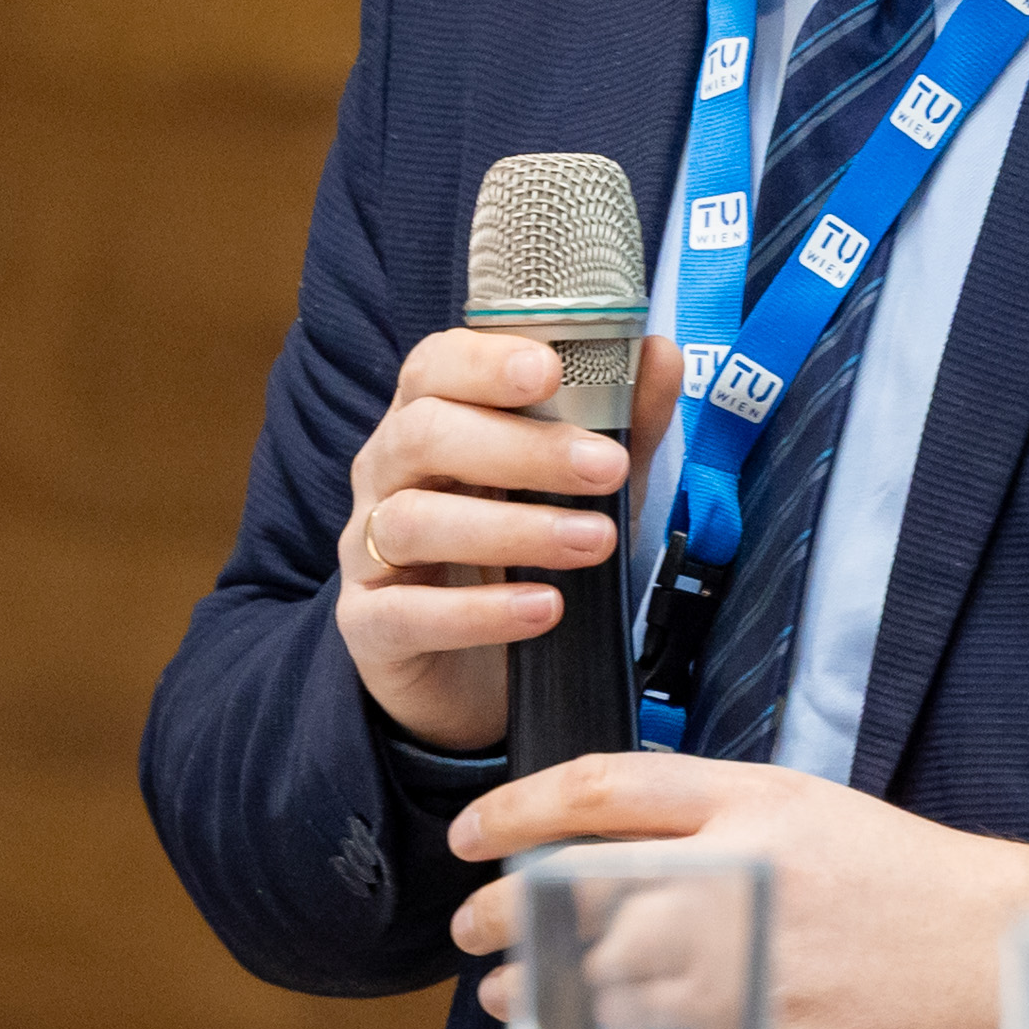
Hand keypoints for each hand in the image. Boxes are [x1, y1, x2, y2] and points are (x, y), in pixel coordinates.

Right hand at [337, 331, 681, 748]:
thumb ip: (621, 423)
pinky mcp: (371, 626)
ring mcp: (367, 550)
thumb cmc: (526, 553)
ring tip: (594, 542)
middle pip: (425, 434)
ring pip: (412, 521)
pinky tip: (543, 609)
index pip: (435, 366)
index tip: (551, 370)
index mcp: (430, 419)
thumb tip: (661, 355)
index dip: (485, 361)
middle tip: (607, 468)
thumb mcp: (585, 486)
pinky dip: (477, 612)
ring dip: (512, 529)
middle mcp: (387, 474)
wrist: (479, 673)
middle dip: (521, 447)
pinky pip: (405, 613)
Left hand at [446, 754, 1028, 1028]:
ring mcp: (753, 953)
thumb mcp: (813, 813)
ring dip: (540, 982)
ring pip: (607, 967)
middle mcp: (744, 866)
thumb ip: (721, 822)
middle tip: (471, 925)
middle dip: (508, 907)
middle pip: (584, 880)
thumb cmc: (911, 885)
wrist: (1000, 953)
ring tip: (507, 991)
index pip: (605, 787)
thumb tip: (617, 851)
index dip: (519, 809)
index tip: (473, 833)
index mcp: (756, 796)